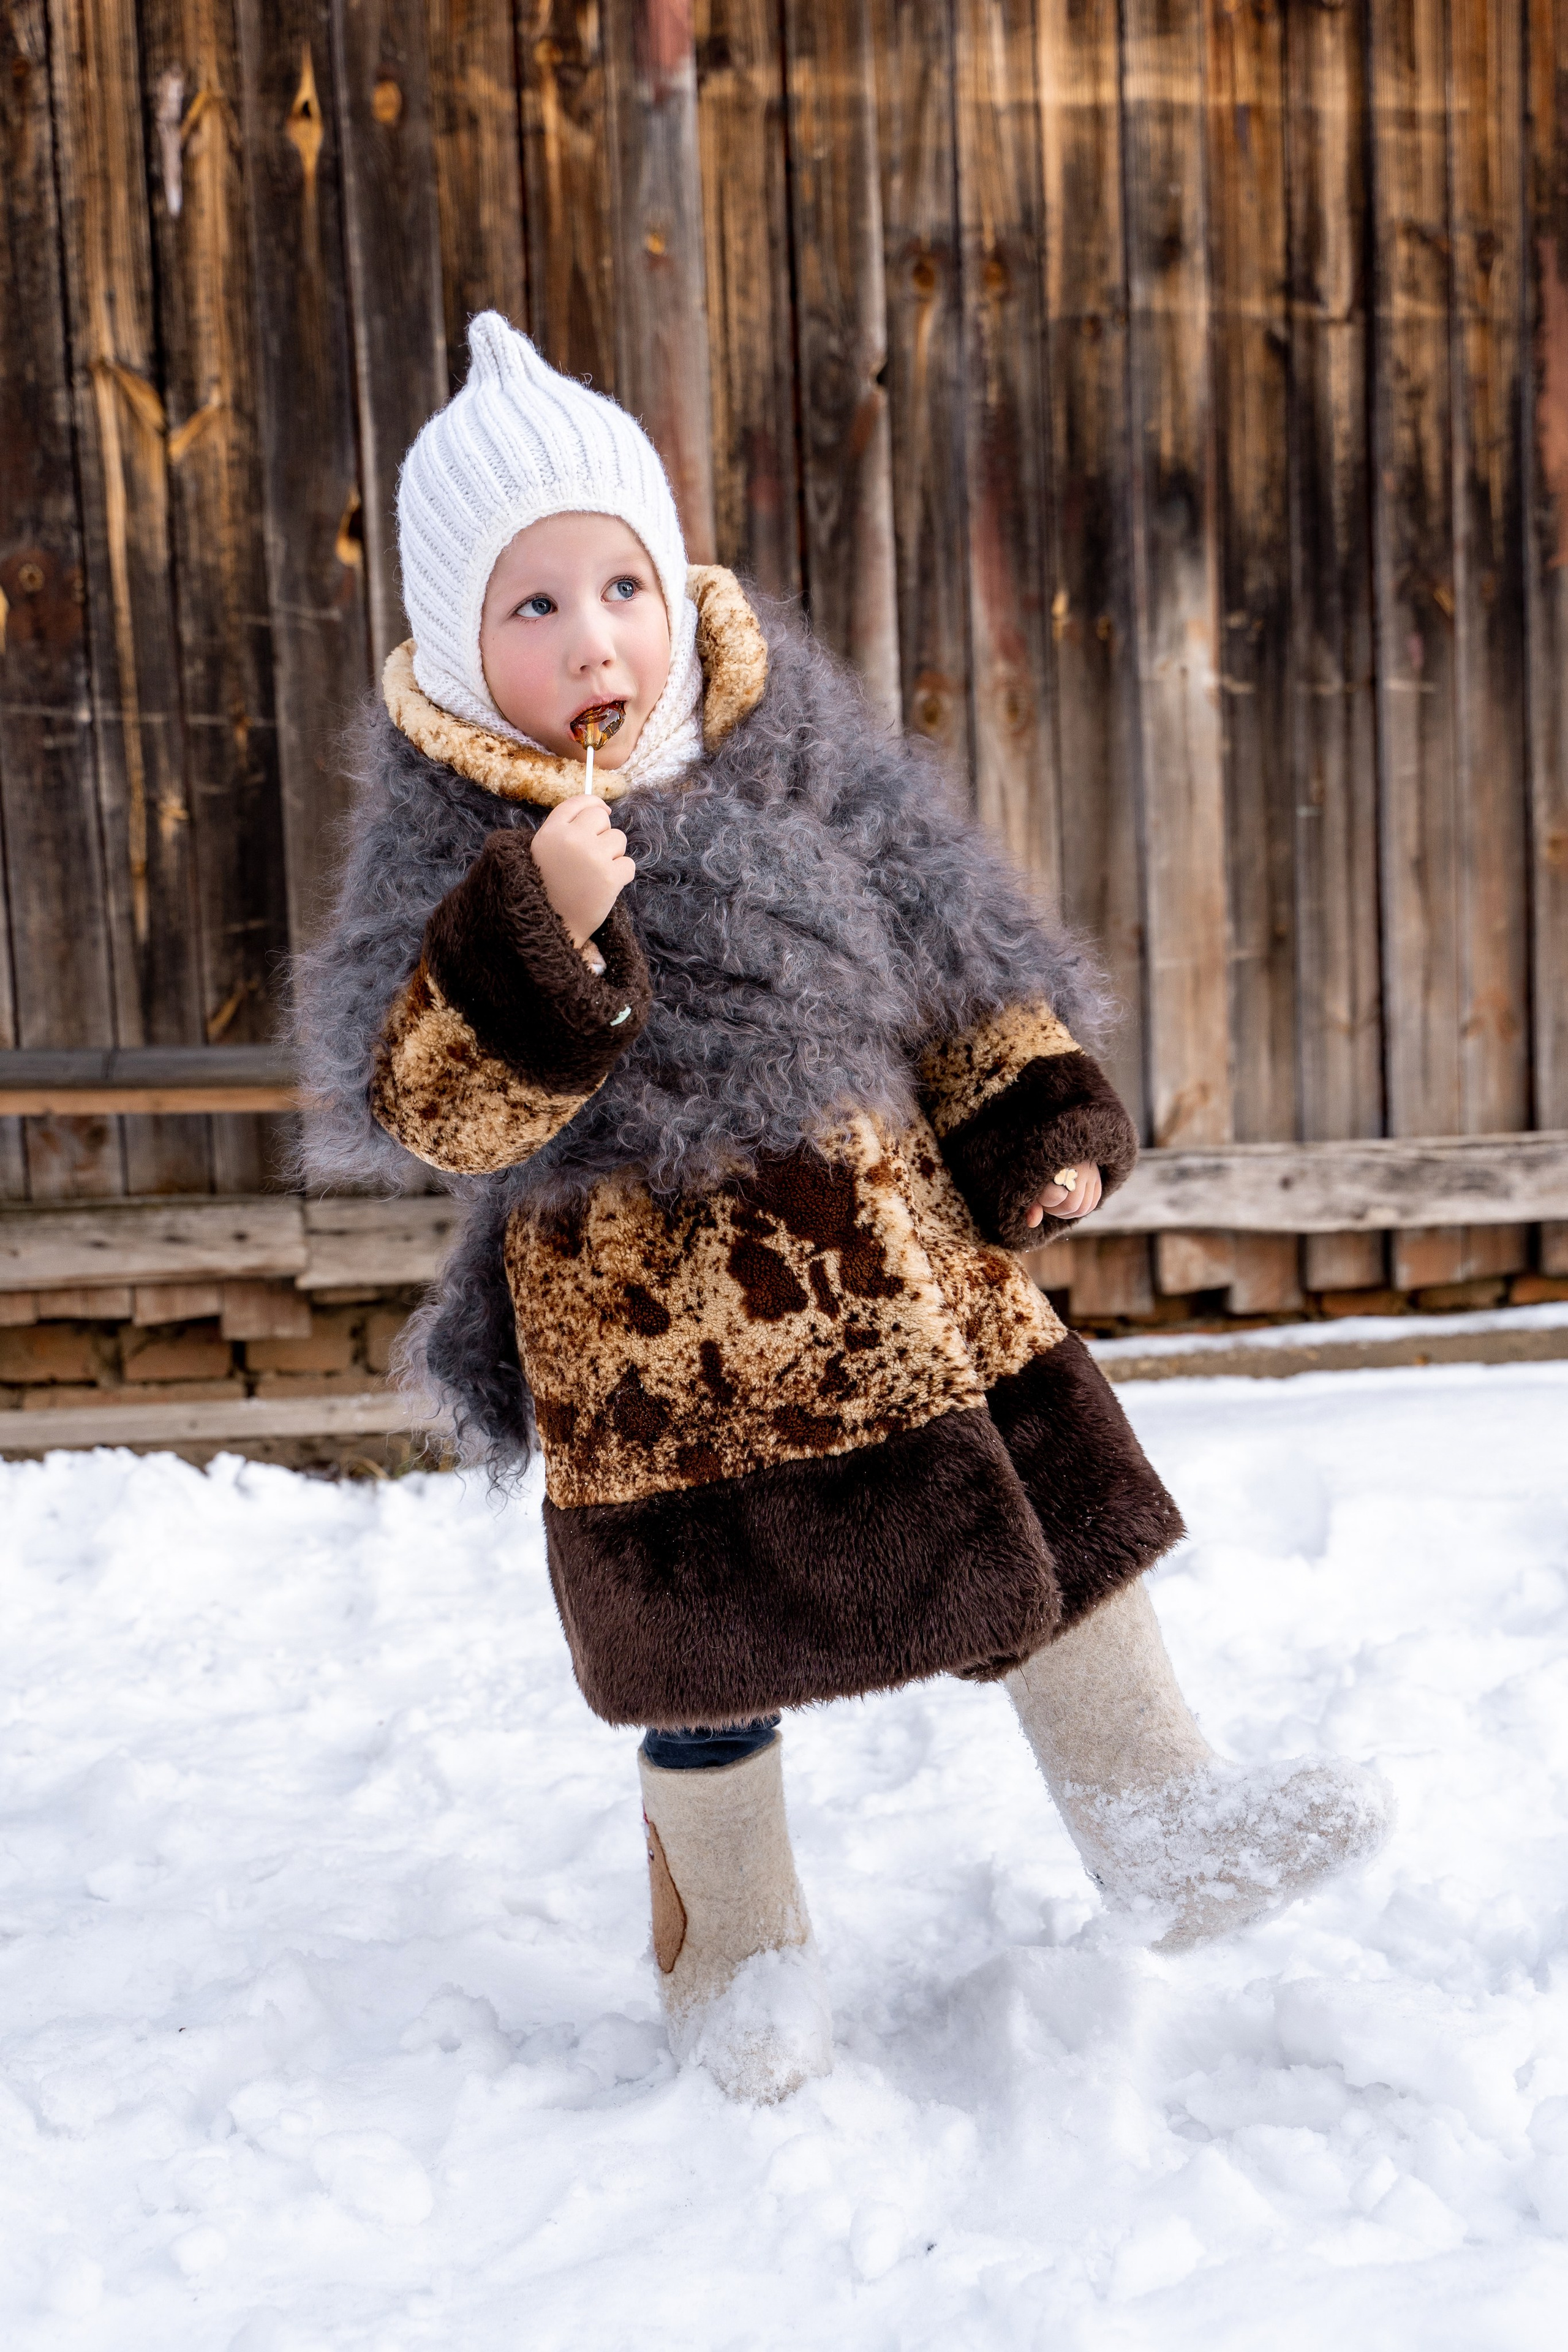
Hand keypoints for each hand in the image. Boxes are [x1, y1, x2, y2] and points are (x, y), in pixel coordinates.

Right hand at [529, 796, 635, 947]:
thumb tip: (603, 809)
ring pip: (619, 839)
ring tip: (595, 874)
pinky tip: (604, 887)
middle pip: (601, 818)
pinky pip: (629, 864)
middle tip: (591, 858)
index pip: (578, 803)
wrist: (550, 928)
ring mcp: (592, 857)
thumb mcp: (543, 851)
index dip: (594, 803)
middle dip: (602, 835)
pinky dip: (621, 875)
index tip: (603, 810)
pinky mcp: (609, 877)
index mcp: (550, 832)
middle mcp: (571, 840)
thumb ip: (565, 828)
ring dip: (613, 855)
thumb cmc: (549, 889)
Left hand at [1024, 1165, 1101, 1227]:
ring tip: (1057, 1204)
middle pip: (1071, 1205)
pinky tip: (1069, 1205)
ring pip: (1083, 1208)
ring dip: (1067, 1213)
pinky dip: (1080, 1210)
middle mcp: (1077, 1167)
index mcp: (1056, 1164)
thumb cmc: (1042, 1168)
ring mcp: (1090, 1172)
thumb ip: (1032, 1204)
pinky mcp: (1097, 1177)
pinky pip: (1092, 1204)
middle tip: (1048, 1203)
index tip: (1040, 1198)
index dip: (1046, 1203)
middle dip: (1056, 1211)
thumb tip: (1033, 1223)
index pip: (1055, 1195)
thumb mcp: (1033, 1183)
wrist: (1061, 1147)